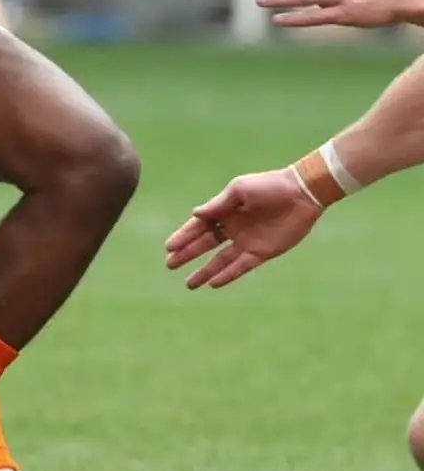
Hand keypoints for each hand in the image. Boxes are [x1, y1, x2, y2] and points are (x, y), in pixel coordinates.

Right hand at [165, 167, 323, 289]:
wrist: (300, 194)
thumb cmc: (269, 186)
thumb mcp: (239, 190)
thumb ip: (218, 205)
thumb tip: (194, 214)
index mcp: (225, 210)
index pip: (199, 226)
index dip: (184, 236)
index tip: (169, 247)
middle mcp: (233, 228)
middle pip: (205, 244)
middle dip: (187, 254)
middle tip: (170, 265)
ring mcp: (247, 241)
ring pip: (220, 260)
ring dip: (204, 271)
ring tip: (189, 284)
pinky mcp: (262, 253)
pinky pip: (240, 267)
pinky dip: (227, 275)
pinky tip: (213, 284)